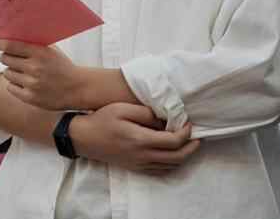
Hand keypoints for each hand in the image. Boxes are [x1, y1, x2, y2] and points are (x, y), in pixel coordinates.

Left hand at [0, 39, 83, 110]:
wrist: (78, 88)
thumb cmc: (62, 67)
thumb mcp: (51, 51)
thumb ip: (33, 45)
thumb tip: (11, 37)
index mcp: (40, 53)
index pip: (11, 45)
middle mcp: (34, 68)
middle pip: (5, 59)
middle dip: (7, 58)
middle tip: (13, 59)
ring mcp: (32, 84)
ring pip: (7, 73)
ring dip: (12, 72)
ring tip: (25, 73)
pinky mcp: (30, 97)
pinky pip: (10, 87)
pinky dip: (15, 85)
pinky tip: (25, 83)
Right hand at [70, 103, 199, 174]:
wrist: (83, 138)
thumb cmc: (102, 120)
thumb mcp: (122, 108)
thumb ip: (145, 113)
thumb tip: (163, 119)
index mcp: (140, 140)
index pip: (173, 141)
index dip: (185, 133)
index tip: (188, 123)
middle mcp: (142, 156)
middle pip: (177, 157)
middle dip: (191, 147)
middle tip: (196, 137)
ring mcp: (139, 164)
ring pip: (170, 166)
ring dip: (183, 156)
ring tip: (188, 144)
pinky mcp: (135, 167)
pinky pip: (160, 170)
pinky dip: (172, 163)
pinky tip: (172, 154)